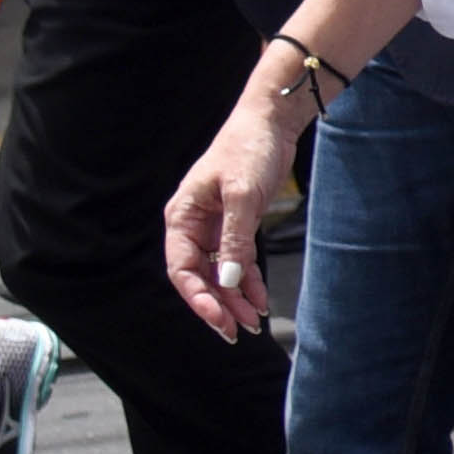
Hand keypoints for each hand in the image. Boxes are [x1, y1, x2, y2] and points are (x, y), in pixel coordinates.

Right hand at [161, 62, 313, 338]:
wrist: (271, 122)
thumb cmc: (249, 150)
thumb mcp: (241, 195)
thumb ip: (235, 239)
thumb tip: (229, 281)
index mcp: (182, 217)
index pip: (182, 269)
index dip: (198, 298)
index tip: (219, 319)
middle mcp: (193, 225)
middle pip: (200, 276)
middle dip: (218, 305)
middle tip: (236, 331)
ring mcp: (214, 227)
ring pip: (220, 273)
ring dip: (235, 298)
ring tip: (252, 323)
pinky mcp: (236, 225)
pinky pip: (238, 261)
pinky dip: (248, 281)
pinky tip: (258, 301)